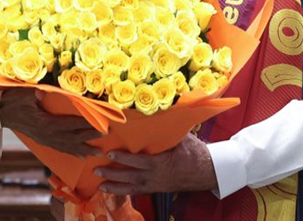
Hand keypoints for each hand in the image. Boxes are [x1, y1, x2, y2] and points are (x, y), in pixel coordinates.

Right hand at [0, 89, 101, 156]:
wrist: (0, 111)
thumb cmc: (14, 100)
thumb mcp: (24, 94)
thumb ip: (34, 94)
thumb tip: (41, 92)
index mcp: (44, 123)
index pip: (69, 124)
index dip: (85, 125)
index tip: (100, 125)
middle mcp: (46, 134)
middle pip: (72, 137)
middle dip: (90, 137)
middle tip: (107, 136)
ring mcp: (44, 139)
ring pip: (67, 146)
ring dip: (84, 149)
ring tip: (99, 153)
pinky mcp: (42, 141)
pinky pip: (59, 148)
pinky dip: (72, 152)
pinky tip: (82, 156)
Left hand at [96, 133, 216, 194]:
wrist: (205, 171)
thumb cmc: (194, 153)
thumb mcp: (183, 138)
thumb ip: (170, 129)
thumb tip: (164, 110)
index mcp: (162, 163)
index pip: (139, 161)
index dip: (124, 159)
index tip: (110, 154)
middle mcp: (155, 176)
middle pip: (130, 176)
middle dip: (112, 173)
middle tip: (96, 169)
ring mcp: (155, 184)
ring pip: (131, 187)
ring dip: (114, 186)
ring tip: (100, 185)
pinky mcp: (155, 189)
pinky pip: (137, 192)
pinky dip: (124, 192)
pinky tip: (112, 191)